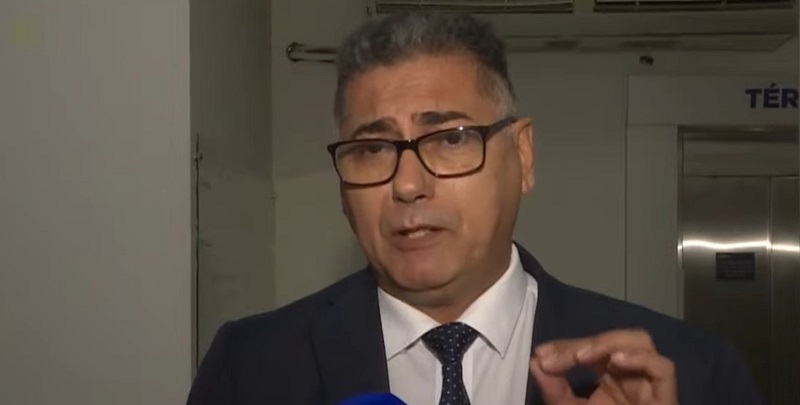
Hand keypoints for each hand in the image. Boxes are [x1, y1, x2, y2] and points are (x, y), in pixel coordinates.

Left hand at [529, 329, 676, 404]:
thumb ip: (554, 389)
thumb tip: (535, 362)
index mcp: (610, 375)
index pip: (590, 347)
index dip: (566, 346)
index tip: (541, 354)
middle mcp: (631, 374)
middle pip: (614, 340)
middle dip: (583, 343)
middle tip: (556, 358)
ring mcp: (650, 384)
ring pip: (641, 342)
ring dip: (608, 343)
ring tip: (582, 357)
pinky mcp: (666, 398)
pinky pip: (663, 368)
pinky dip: (640, 359)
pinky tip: (615, 362)